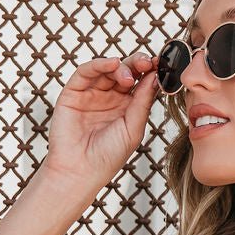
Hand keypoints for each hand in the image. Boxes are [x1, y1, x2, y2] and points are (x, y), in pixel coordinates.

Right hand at [42, 51, 161, 192]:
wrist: (80, 172)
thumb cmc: (107, 157)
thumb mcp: (133, 129)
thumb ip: (143, 102)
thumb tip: (155, 77)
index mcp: (127, 108)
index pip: (140, 83)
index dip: (151, 72)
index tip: (162, 65)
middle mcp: (110, 98)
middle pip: (126, 72)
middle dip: (138, 64)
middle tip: (148, 63)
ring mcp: (91, 94)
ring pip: (107, 69)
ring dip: (121, 66)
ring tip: (129, 75)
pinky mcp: (73, 92)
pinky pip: (86, 72)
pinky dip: (99, 64)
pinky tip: (112, 64)